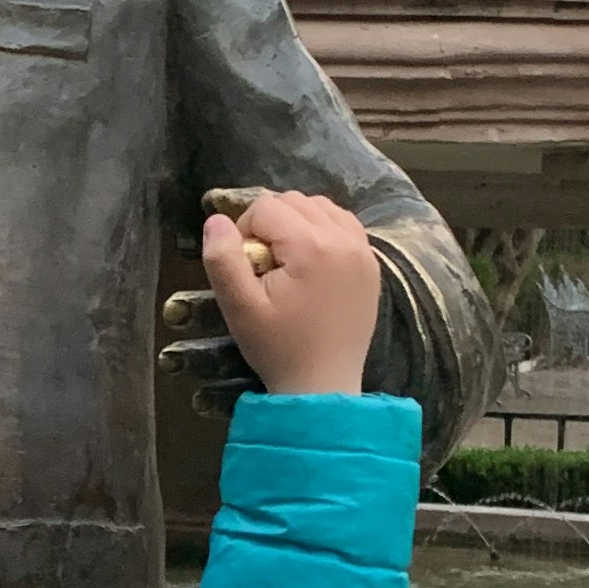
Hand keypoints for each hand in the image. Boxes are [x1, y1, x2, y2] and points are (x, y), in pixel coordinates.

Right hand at [199, 188, 381, 395]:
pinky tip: (311, 261)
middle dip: (270, 224)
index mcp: (311, 246)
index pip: (266, 207)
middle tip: (264, 266)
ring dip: (297, 223)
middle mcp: (343, 239)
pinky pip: (344, 224)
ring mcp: (363, 250)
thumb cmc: (278, 347)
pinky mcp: (371, 264)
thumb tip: (217, 220)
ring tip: (286, 262)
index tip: (246, 267)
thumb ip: (222, 259)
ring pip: (321, 207)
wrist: (323, 385)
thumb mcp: (239, 306)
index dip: (245, 231)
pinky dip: (324, 230)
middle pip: (294, 201)